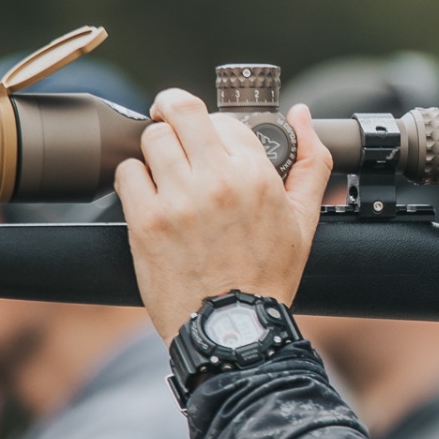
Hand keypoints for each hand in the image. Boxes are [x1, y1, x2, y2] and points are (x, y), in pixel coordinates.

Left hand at [116, 90, 332, 340]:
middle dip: (171, 111)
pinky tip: (150, 196)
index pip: (225, 119)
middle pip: (180, 110)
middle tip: (169, 122)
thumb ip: (312, 161)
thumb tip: (300, 114)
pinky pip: (127, 173)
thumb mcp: (304, 220)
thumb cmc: (268, 277)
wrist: (233, 328)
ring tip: (164, 171)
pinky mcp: (146, 222)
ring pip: (151, 138)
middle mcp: (216, 181)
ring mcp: (178, 200)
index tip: (210, 144)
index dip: (215, 128)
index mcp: (256, 176)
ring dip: (154, 149)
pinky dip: (133, 179)